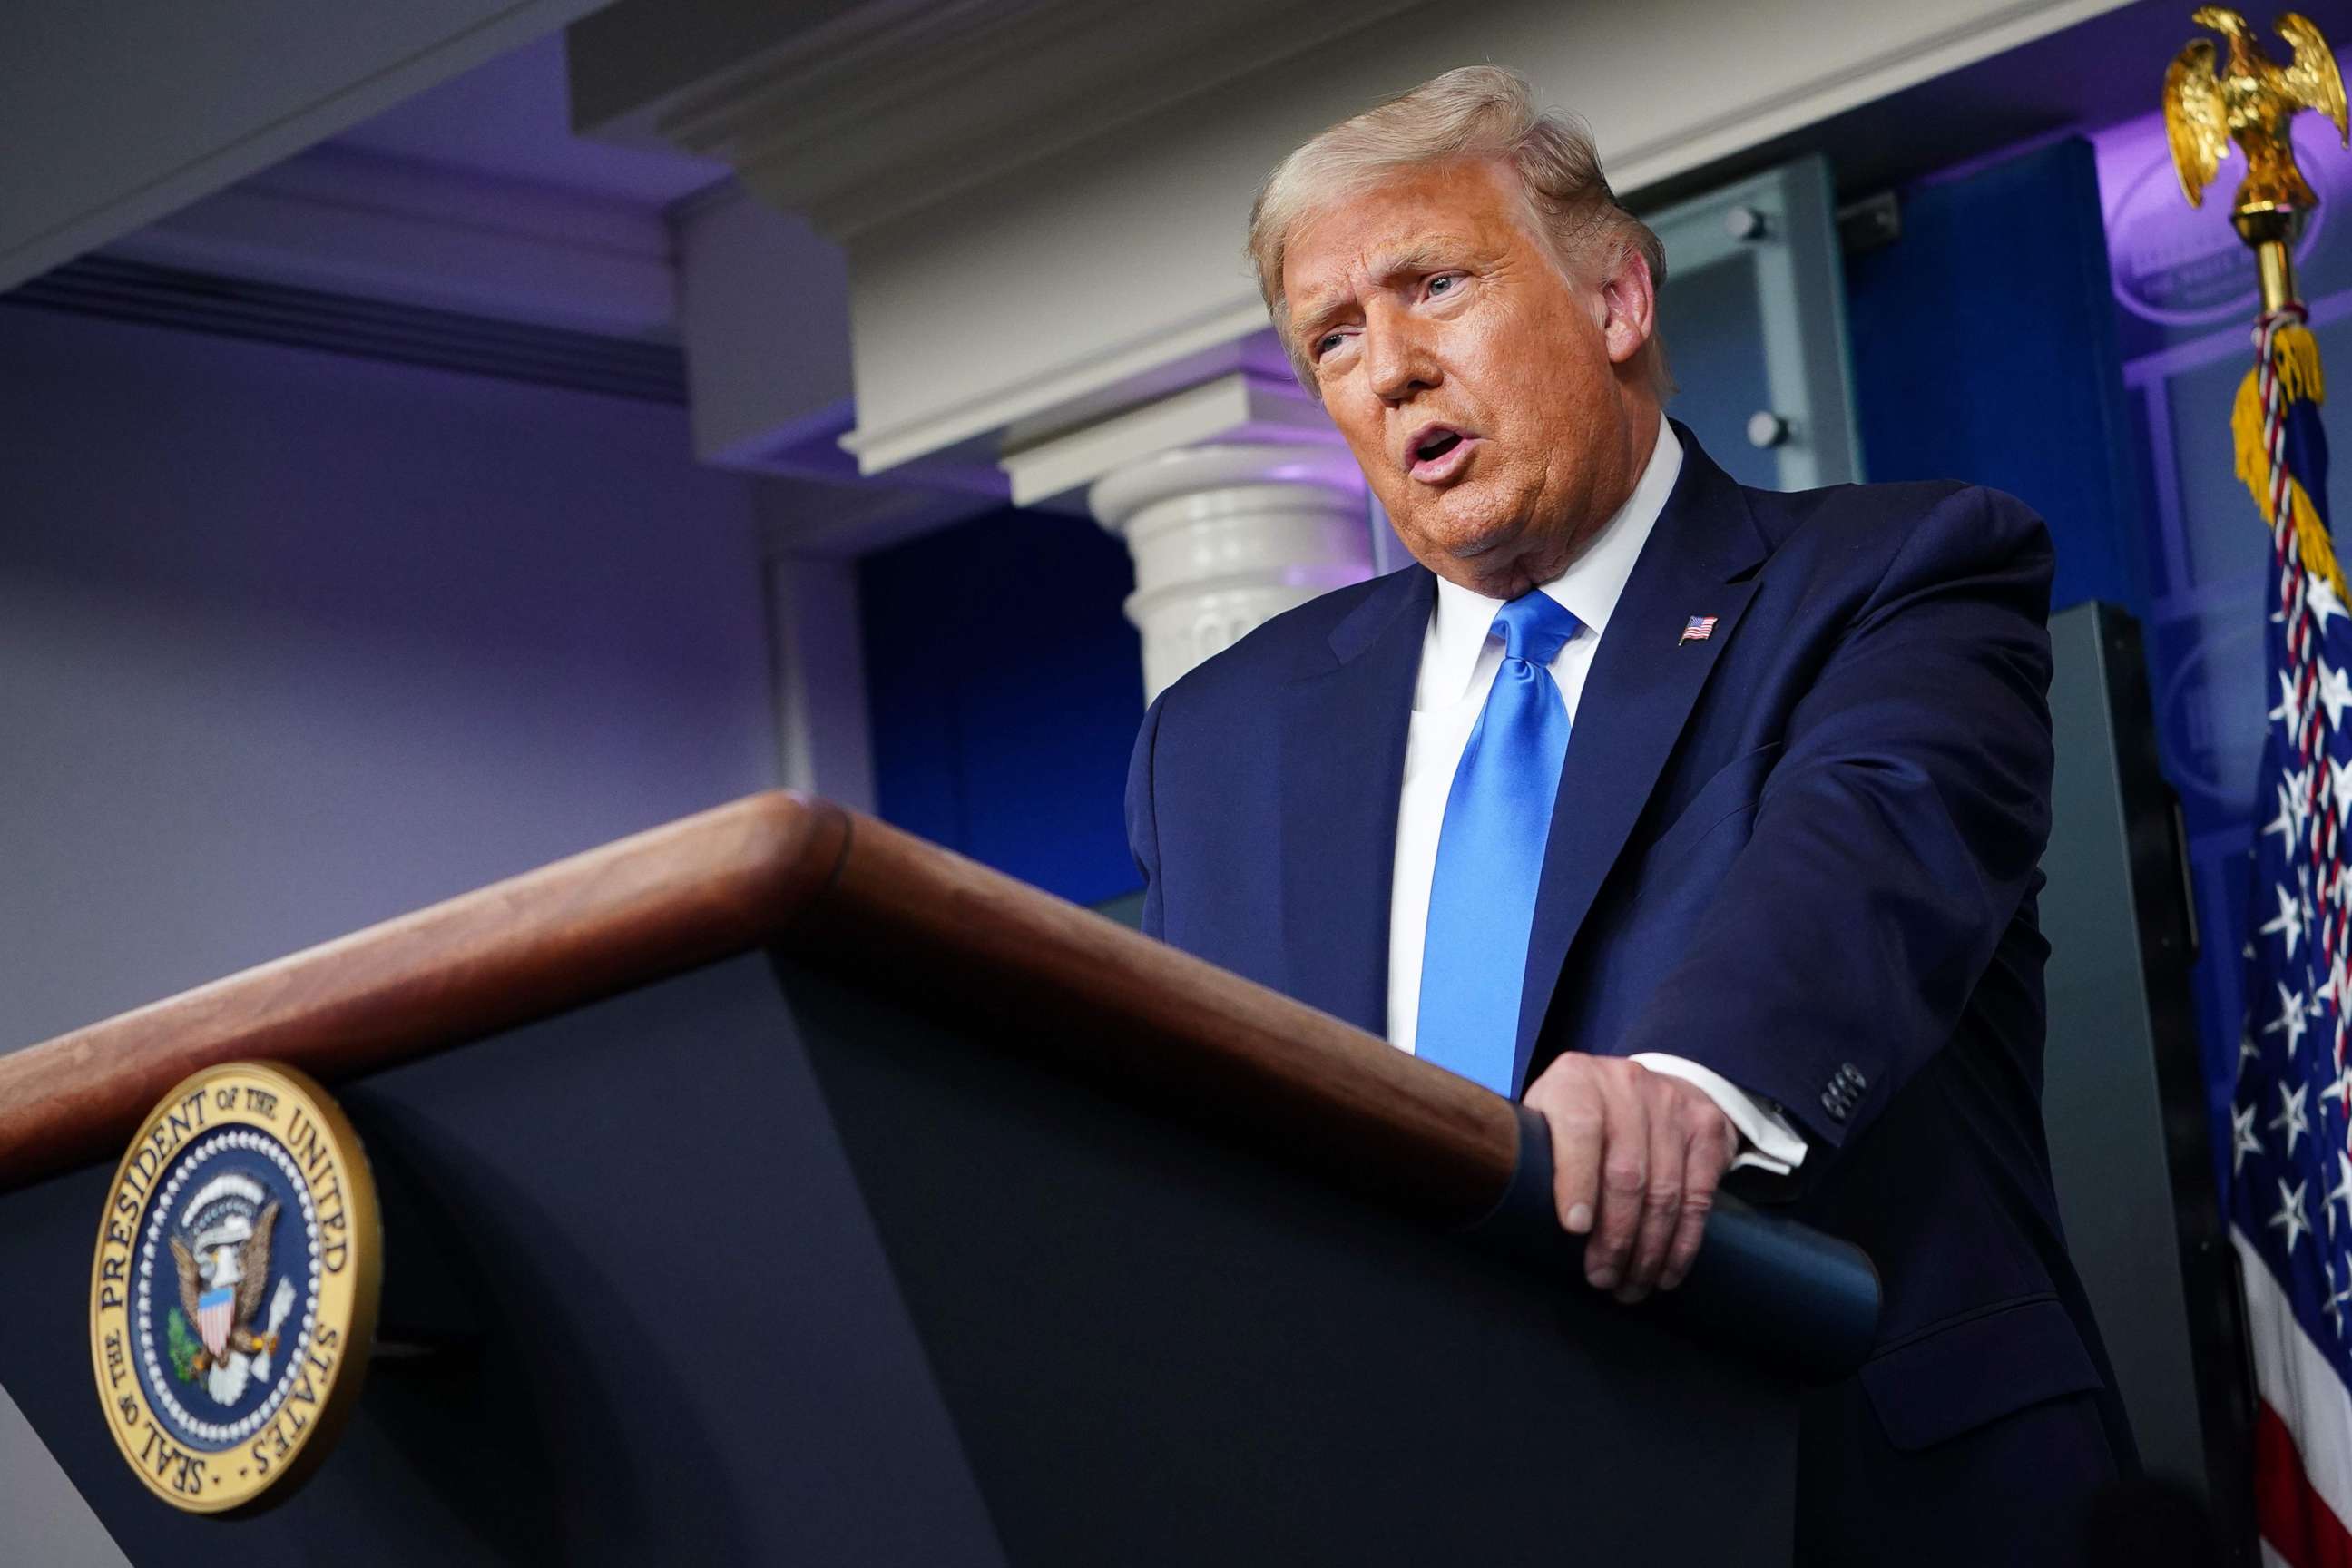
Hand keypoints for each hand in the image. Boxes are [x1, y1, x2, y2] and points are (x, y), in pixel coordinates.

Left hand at [1521, 1054, 1738, 1302]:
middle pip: (1626, 1172)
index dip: (1578, 1181)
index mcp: (1576, 1080)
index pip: (1580, 1129)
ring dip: (1649, 1250)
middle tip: (1602, 1279)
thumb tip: (1520, 1218)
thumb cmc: (1577, 1118)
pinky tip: (1667, 1271)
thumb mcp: (1546, 1118)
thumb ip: (1536, 1155)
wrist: (1641, 1087)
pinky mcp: (1705, 1128)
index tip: (1574, 1229)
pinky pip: (1698, 1196)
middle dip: (1615, 1237)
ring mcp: (1671, 1104)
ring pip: (1665, 1191)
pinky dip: (1683, 1242)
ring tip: (1631, 1285)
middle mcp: (1626, 1085)